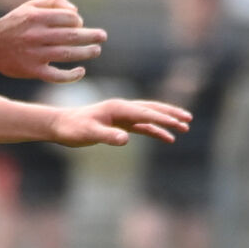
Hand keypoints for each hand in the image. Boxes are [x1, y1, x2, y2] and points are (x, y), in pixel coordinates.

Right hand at [0, 0, 106, 82]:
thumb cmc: (14, 24)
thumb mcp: (30, 5)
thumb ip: (54, 2)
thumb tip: (77, 12)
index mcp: (36, 17)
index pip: (69, 18)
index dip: (78, 21)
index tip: (79, 25)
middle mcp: (36, 35)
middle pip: (72, 36)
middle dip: (91, 36)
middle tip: (102, 36)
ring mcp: (35, 54)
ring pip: (67, 54)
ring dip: (86, 52)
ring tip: (96, 50)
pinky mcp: (32, 70)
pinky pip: (56, 76)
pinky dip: (71, 75)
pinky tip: (80, 71)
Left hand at [50, 98, 192, 146]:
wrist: (60, 125)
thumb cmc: (72, 128)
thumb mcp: (88, 134)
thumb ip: (107, 136)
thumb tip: (126, 139)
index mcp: (117, 108)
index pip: (145, 113)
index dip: (162, 118)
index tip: (178, 123)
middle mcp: (122, 108)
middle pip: (152, 109)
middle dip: (171, 114)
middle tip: (188, 120)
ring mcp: (122, 115)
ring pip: (149, 117)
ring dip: (166, 121)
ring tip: (184, 127)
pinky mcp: (119, 124)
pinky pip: (142, 127)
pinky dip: (155, 131)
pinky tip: (167, 138)